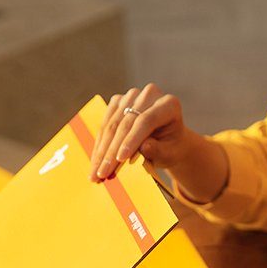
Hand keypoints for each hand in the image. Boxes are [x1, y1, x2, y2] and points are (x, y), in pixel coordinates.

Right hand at [89, 85, 227, 199]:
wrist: (167, 140)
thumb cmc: (171, 148)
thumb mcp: (170, 153)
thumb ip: (159, 150)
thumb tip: (143, 148)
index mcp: (169, 104)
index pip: (146, 121)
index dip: (131, 140)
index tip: (120, 159)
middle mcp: (149, 94)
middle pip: (126, 123)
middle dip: (112, 151)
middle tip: (102, 173)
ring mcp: (132, 96)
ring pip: (112, 124)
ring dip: (102, 150)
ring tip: (95, 172)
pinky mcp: (118, 101)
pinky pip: (104, 124)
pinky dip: (100, 144)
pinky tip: (95, 161)